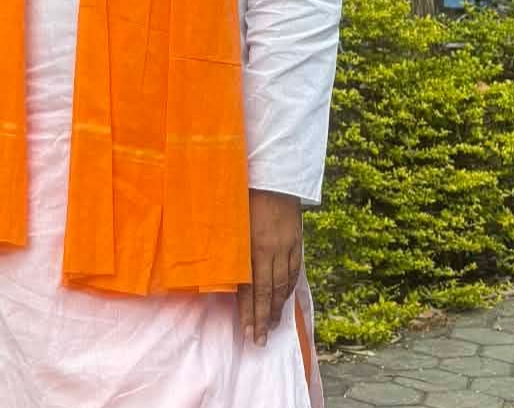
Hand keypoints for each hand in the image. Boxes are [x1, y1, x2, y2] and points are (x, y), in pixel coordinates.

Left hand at [237, 189, 301, 346]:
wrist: (272, 174)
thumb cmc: (243, 194)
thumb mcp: (229, 220)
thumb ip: (225, 246)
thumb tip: (217, 270)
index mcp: (252, 246)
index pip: (251, 289)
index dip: (249, 313)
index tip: (247, 333)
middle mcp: (271, 250)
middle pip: (268, 292)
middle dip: (263, 319)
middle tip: (259, 340)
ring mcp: (286, 246)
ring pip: (283, 284)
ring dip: (277, 307)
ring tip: (272, 326)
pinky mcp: (296, 240)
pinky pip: (294, 270)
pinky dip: (289, 287)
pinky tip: (284, 298)